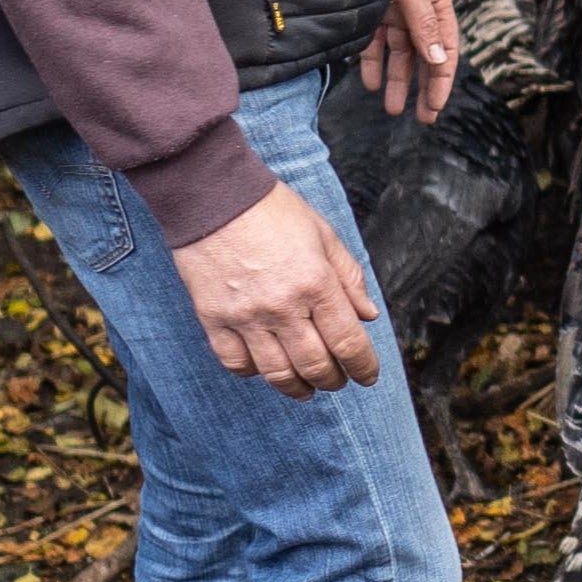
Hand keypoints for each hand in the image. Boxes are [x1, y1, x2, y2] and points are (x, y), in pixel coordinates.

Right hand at [177, 181, 382, 395]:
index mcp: (316, 283)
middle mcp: (282, 306)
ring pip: (276, 372)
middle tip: (337, 381)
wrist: (212, 194)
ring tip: (305, 387)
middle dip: (333, 380)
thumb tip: (369, 315)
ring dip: (297, 387)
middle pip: (315, 365)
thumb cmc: (272, 210)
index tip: (367, 376)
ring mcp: (245, 316)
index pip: (348, 343)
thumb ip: (349, 278)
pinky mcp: (213, 318)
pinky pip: (235, 362)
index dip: (363, 368)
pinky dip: (253, 372)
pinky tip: (264, 368)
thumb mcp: (324, 235)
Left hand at [360, 0, 458, 124]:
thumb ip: (424, 25)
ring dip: (397, 81)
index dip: (441, 80)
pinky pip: (374, 46)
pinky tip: (372, 84)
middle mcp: (418, 13)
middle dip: (422, 88)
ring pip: (399, 56)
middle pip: (424, 58)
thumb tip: (438, 61)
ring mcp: (394, 14)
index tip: (435, 106)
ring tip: (392, 109)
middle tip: (423, 119)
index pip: (445, 50)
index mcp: (437, 5)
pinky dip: (373, 64)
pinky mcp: (371, 14)